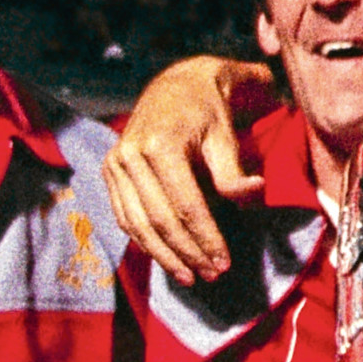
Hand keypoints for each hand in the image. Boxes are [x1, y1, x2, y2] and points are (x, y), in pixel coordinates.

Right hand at [106, 56, 273, 283]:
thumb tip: (253, 193)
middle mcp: (130, 155)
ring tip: (190, 276)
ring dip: (164, 255)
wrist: (174, 85)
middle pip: (159, 220)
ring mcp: (114, 163)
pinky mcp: (109, 171)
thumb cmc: (207, 112)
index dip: (205, 238)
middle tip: (211, 274)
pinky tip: (166, 257)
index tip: (224, 262)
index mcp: (160, 145)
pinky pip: (124, 216)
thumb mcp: (226, 137)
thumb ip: (233, 171)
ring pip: (137, 224)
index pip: (185, 205)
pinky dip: (144, 241)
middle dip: (187, 253)